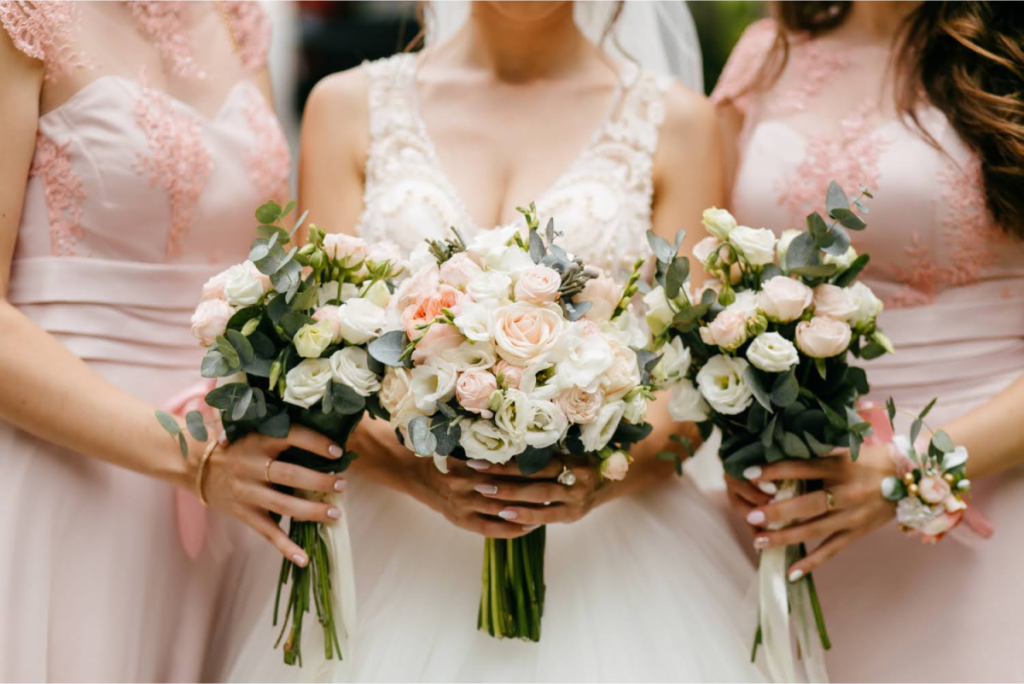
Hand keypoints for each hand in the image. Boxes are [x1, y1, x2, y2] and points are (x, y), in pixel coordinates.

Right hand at [201, 426, 346, 565]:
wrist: (199, 467)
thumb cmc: (239, 446)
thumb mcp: (255, 432)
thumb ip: (282, 434)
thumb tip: (326, 437)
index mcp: (259, 441)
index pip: (292, 437)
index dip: (316, 443)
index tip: (338, 451)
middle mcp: (252, 467)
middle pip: (291, 475)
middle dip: (320, 481)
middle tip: (342, 484)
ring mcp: (247, 493)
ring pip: (284, 505)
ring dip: (312, 511)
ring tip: (336, 514)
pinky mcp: (245, 514)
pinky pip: (268, 533)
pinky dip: (286, 547)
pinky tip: (304, 559)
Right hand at [406, 456, 567, 538]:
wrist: (414, 472)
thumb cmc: (443, 453)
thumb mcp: (463, 443)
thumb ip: (488, 447)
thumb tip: (525, 442)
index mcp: (467, 463)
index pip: (505, 468)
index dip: (529, 469)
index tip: (551, 467)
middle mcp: (464, 485)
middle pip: (507, 489)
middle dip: (533, 489)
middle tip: (558, 487)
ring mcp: (463, 506)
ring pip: (502, 510)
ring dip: (527, 510)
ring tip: (550, 506)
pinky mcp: (462, 521)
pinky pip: (491, 529)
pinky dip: (512, 530)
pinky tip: (530, 526)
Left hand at [467, 456, 607, 526]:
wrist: (615, 479)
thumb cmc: (583, 459)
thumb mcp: (570, 448)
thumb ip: (547, 448)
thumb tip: (506, 440)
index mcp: (572, 454)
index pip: (535, 456)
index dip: (509, 457)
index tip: (482, 455)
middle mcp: (576, 475)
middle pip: (534, 475)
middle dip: (503, 475)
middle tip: (476, 474)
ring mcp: (576, 497)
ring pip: (538, 496)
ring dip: (510, 496)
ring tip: (484, 493)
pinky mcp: (573, 515)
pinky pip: (546, 517)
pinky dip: (525, 516)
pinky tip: (505, 515)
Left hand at [724, 445, 896, 578]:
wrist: (910, 478)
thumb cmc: (870, 459)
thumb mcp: (844, 450)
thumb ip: (814, 456)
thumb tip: (777, 458)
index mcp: (840, 466)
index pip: (801, 468)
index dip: (774, 471)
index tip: (748, 474)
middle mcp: (846, 492)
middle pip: (807, 504)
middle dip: (778, 511)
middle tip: (752, 516)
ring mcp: (852, 516)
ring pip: (814, 530)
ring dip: (785, 537)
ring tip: (758, 541)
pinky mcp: (857, 532)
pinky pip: (831, 550)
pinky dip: (811, 562)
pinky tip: (791, 573)